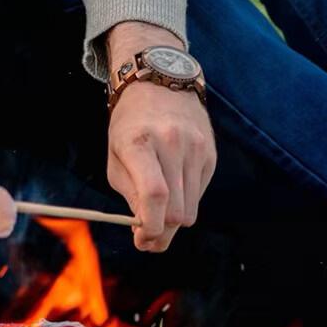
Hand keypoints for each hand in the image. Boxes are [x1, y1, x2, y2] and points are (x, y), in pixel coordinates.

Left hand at [106, 83, 215, 251]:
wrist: (160, 85)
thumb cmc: (130, 126)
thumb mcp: (116, 156)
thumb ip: (130, 195)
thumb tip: (146, 232)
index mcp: (140, 143)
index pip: (154, 195)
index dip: (150, 227)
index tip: (142, 241)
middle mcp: (172, 144)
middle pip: (176, 211)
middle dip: (161, 234)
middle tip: (148, 241)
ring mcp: (196, 148)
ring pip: (190, 210)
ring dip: (173, 223)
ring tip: (157, 218)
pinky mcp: (210, 155)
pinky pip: (199, 195)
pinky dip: (185, 202)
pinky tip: (172, 190)